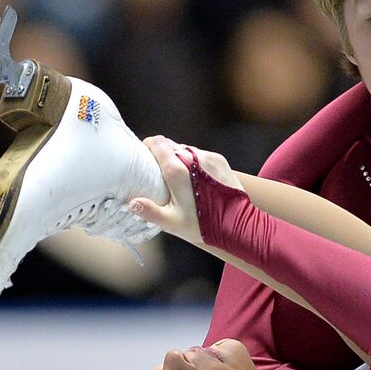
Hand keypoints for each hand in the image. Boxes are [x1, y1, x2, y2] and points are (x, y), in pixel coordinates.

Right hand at [129, 136, 243, 244]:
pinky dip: (194, 162)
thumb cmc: (203, 226)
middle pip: (170, 145)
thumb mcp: (172, 223)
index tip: (144, 155)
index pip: (157, 143)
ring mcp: (208, 158)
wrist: (238, 225)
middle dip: (161, 154)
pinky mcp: (220, 160)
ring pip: (186, 149)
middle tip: (157, 171)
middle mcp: (193, 158)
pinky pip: (200, 154)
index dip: (148, 146)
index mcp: (177, 170)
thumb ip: (150, 211)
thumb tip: (132, 202)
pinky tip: (194, 178)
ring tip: (176, 177)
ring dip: (178, 158)